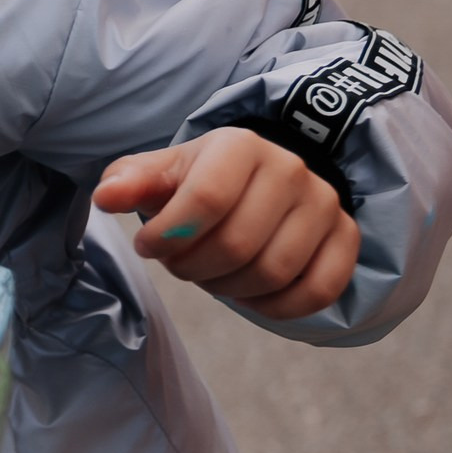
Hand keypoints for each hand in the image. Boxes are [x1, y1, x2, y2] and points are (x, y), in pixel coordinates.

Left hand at [93, 126, 359, 319]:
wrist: (254, 181)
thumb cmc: (196, 181)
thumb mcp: (159, 174)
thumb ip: (128, 182)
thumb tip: (106, 197)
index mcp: (239, 145)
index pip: (205, 200)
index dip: (168, 236)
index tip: (148, 245)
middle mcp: (291, 168)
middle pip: (237, 244)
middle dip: (193, 268)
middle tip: (178, 264)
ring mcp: (325, 204)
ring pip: (274, 272)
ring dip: (229, 288)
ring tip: (209, 274)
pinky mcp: (346, 237)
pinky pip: (318, 291)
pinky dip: (276, 307)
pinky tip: (247, 294)